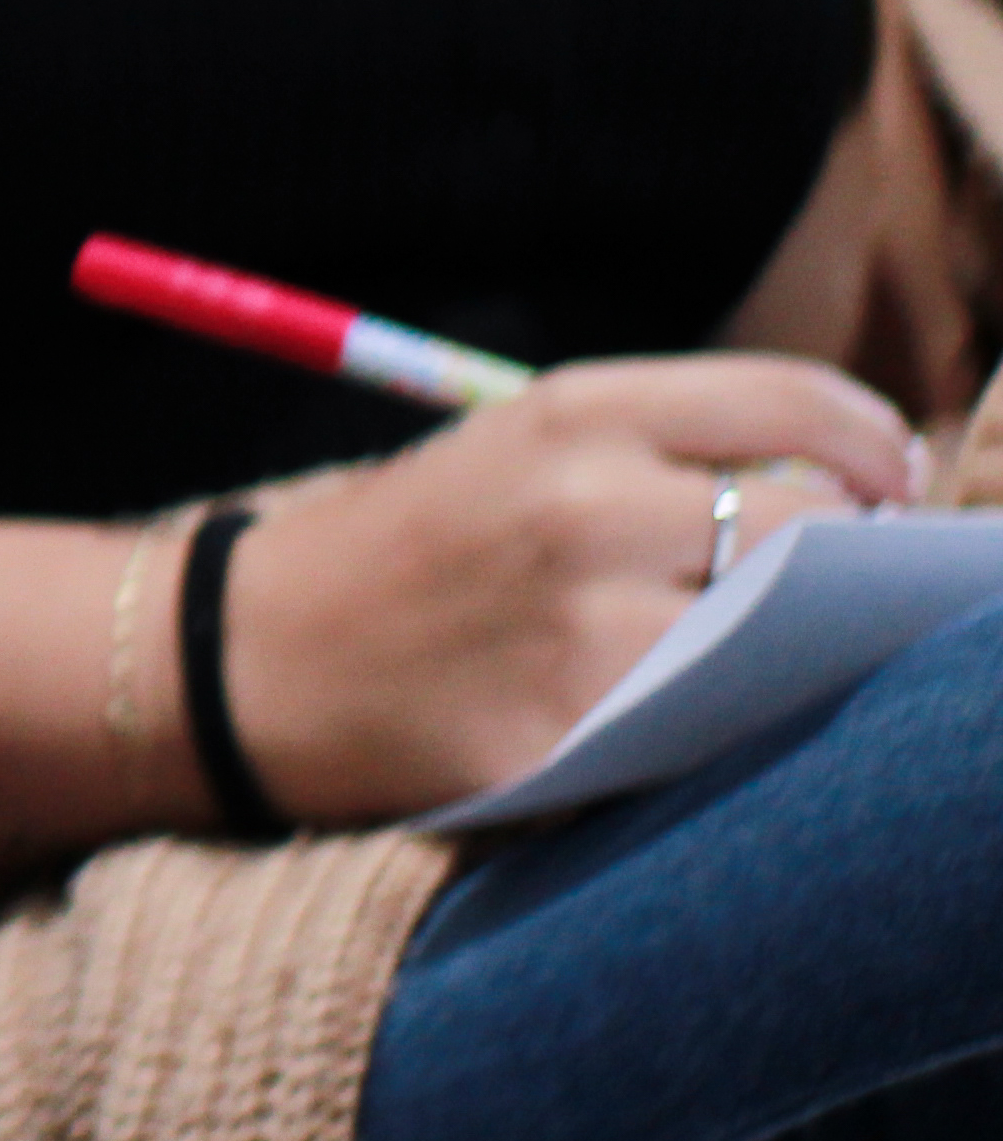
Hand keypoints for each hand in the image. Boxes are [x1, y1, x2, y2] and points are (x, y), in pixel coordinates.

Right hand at [219, 355, 930, 824]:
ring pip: (786, 632)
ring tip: (777, 643)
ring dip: (805, 639)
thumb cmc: (404, 551)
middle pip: (813, 519)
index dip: (873, 441)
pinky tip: (699, 710)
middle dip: (854, 549)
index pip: (791, 403)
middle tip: (849, 576)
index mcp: (567, 413)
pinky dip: (730, 716)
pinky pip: (716, 724)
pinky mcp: (577, 737)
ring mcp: (584, 629)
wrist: (247, 657)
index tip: (895, 478)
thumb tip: (850, 483)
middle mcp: (585, 507)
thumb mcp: (512, 452)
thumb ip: (661, 453)